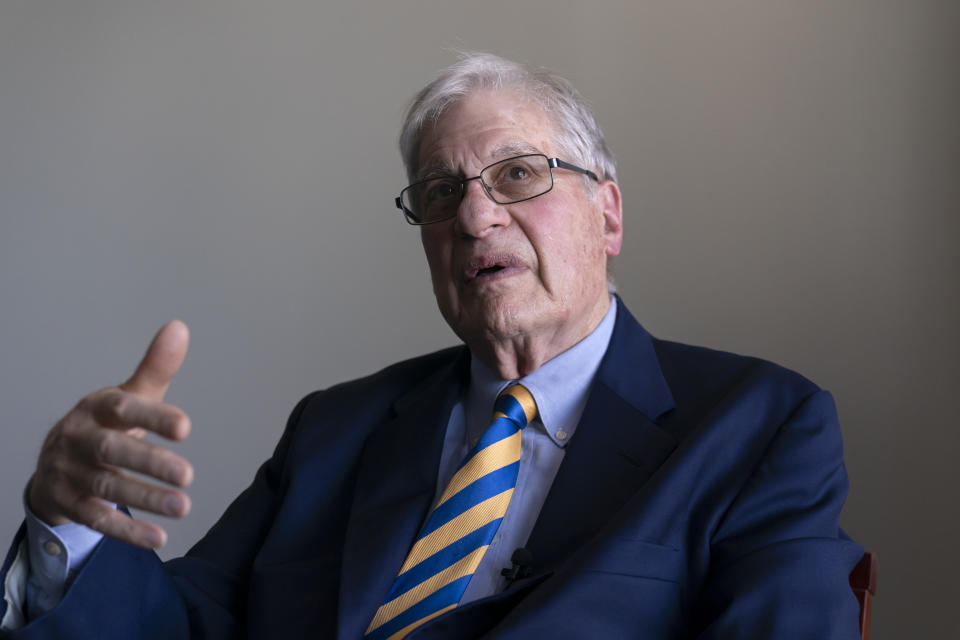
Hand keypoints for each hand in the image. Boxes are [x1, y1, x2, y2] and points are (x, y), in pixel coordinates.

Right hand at [28, 320, 193, 548]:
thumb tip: (180, 326)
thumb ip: (156, 368)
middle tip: (188, 475)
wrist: (56, 461)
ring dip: (145, 498)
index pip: (123, 409)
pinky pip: (96, 519)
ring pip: (106, 487)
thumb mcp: (130, 397)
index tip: (186, 427)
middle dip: (149, 462)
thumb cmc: (107, 424)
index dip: (152, 417)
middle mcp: (78, 439)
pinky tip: (158, 537)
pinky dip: (127, 530)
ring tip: (184, 506)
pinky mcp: (68, 504)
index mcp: (96, 408)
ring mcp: (69, 473)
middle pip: (112, 451)